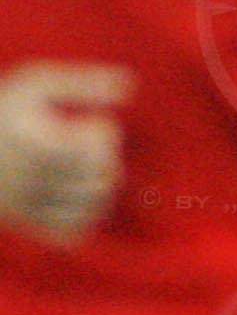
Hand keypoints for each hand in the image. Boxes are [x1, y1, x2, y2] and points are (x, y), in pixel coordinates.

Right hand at [0, 62, 130, 242]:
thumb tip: (131, 83)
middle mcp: (35, 179)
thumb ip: (82, 82)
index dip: (103, 130)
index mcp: (39, 143)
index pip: (101, 146)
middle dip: (106, 159)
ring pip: (94, 206)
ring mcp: (31, 205)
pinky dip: (85, 215)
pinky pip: (74, 231)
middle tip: (88, 145)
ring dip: (100, 186)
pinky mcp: (26, 223)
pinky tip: (76, 194)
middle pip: (105, 178)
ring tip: (84, 167)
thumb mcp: (35, 85)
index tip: (87, 122)